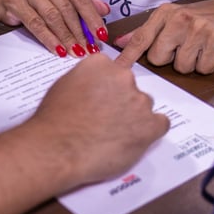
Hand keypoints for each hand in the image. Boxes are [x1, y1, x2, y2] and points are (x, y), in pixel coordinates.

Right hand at [0, 0, 110, 56]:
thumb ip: (81, 0)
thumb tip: (104, 10)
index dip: (92, 17)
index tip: (101, 35)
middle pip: (67, 8)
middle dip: (80, 31)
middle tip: (89, 48)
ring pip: (52, 16)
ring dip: (66, 37)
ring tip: (76, 51)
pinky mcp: (15, 1)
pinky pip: (36, 24)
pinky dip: (49, 39)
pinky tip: (58, 49)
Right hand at [27, 54, 168, 186]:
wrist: (57, 149)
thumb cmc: (53, 122)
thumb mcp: (63, 86)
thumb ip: (85, 81)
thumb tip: (94, 89)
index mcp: (100, 64)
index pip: (113, 71)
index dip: (107, 89)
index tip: (101, 101)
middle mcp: (123, 77)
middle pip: (130, 87)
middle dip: (121, 102)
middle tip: (105, 121)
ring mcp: (138, 101)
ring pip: (144, 106)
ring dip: (134, 117)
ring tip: (113, 135)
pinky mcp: (150, 125)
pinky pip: (160, 124)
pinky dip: (149, 131)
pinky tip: (133, 139)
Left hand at [115, 0, 213, 73]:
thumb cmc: (203, 18)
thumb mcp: (172, 18)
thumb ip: (147, 31)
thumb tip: (121, 41)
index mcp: (164, 13)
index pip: (141, 38)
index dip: (128, 56)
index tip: (118, 68)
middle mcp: (179, 18)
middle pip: (159, 58)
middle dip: (170, 60)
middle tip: (183, 48)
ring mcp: (198, 29)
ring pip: (181, 67)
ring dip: (191, 63)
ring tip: (199, 48)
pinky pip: (202, 68)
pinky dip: (207, 65)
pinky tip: (211, 51)